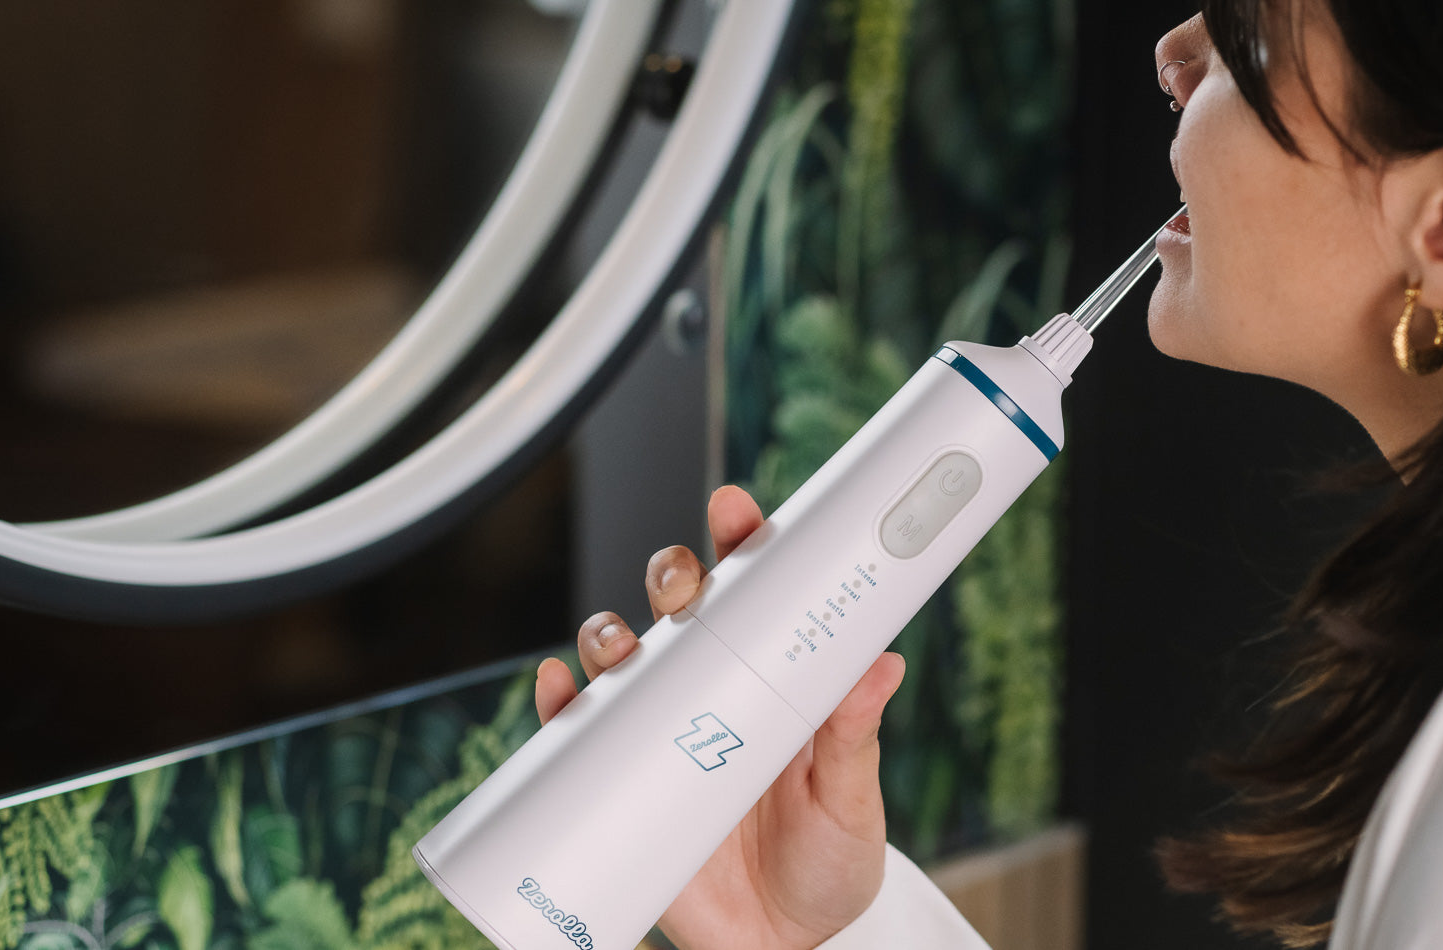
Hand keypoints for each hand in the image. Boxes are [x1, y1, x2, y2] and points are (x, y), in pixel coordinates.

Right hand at [533, 485, 906, 949]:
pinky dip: (558, 703)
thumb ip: (856, 735)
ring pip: (620, 657)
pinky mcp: (620, 783)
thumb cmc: (829, 862)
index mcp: (773, 680)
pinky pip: (575, 733)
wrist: (784, 948)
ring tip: (623, 645)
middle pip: (678, 609)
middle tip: (683, 585)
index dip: (740, 542)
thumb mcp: (852, 798)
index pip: (754, 594)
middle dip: (673, 577)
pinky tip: (560, 690)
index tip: (737, 511)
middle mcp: (711, 692)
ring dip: (611, 635)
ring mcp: (660, 733)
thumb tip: (883, 662)